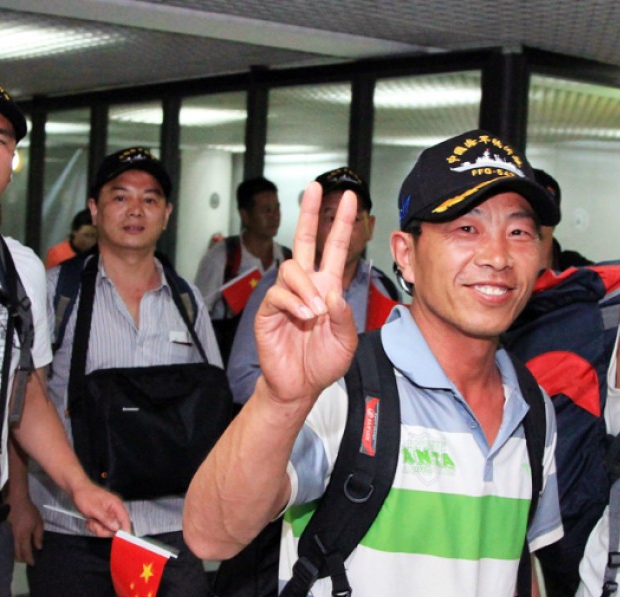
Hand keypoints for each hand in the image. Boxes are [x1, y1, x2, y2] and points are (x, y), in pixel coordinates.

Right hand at [8, 496, 43, 564]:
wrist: (16, 501)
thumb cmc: (29, 511)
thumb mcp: (38, 523)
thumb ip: (38, 536)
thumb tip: (38, 547)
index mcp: (23, 536)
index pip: (26, 551)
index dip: (29, 559)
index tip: (33, 564)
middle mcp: (14, 538)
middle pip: (17, 553)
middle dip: (22, 559)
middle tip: (27, 561)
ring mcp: (8, 535)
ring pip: (11, 549)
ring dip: (17, 554)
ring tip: (22, 556)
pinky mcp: (5, 531)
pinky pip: (9, 543)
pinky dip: (13, 548)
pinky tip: (16, 547)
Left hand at [71, 482, 130, 536]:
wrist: (76, 490)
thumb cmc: (85, 494)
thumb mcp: (94, 508)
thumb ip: (106, 518)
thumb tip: (116, 527)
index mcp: (116, 505)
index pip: (125, 520)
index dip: (124, 531)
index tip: (119, 539)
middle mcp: (114, 510)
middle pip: (116, 528)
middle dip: (103, 529)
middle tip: (95, 524)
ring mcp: (108, 515)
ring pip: (107, 530)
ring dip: (97, 528)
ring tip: (91, 520)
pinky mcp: (103, 518)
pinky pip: (101, 528)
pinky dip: (94, 527)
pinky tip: (90, 520)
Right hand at [253, 183, 359, 403]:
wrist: (300, 386)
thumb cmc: (322, 362)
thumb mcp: (345, 341)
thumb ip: (344, 316)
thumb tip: (332, 292)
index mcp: (327, 288)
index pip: (335, 249)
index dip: (341, 224)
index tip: (351, 199)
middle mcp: (306, 286)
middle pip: (304, 240)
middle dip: (309, 213)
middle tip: (314, 187)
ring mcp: (286, 296)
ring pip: (291, 268)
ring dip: (307, 287)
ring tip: (315, 314)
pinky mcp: (268, 310)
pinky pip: (278, 293)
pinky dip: (293, 303)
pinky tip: (303, 317)